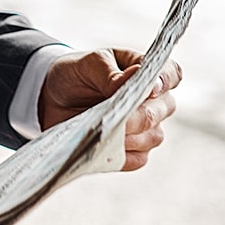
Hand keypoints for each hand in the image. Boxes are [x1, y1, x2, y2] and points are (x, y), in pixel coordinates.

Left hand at [38, 48, 181, 172]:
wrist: (53, 98)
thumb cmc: (76, 74)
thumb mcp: (87, 64)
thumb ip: (110, 72)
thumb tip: (133, 76)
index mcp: (147, 71)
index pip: (171, 74)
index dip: (165, 81)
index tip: (151, 88)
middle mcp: (153, 101)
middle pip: (163, 109)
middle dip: (140, 114)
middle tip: (116, 116)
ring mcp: (145, 128)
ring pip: (153, 137)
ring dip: (129, 136)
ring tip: (104, 131)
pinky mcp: (132, 151)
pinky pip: (137, 159)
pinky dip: (122, 155)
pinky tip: (104, 148)